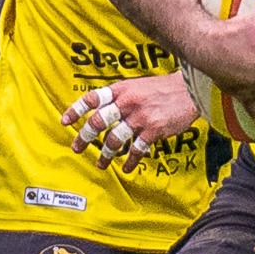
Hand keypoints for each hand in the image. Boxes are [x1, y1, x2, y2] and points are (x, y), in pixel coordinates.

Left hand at [61, 74, 198, 171]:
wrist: (190, 90)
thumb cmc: (164, 88)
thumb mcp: (138, 85)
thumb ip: (121, 96)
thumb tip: (103, 109)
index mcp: (121, 89)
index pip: (92, 99)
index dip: (76, 110)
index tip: (65, 122)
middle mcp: (127, 103)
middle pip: (98, 122)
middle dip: (84, 137)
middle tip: (77, 148)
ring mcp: (139, 118)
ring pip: (114, 139)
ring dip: (106, 154)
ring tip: (101, 163)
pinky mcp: (153, 131)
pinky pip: (136, 150)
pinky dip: (130, 161)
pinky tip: (126, 168)